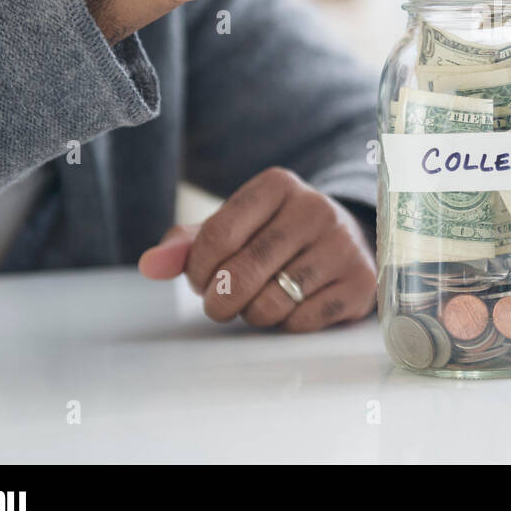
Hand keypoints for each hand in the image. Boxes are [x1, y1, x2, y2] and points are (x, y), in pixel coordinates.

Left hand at [137, 167, 377, 332]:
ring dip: (253, 315)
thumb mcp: (235, 227)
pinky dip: (287, 325)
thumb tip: (150, 265)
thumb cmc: (277, 235)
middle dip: (220, 301)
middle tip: (221, 304)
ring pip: (271, 304)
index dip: (198, 270)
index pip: (217, 235)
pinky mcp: (360, 282)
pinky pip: (302, 322)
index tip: (202, 280)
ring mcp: (342, 245)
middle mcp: (315, 209)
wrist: (349, 239)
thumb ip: (187, 244)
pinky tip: (294, 305)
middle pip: (241, 274)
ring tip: (260, 301)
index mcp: (278, 185)